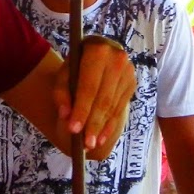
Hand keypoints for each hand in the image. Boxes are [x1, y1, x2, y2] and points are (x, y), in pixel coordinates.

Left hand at [56, 36, 135, 157]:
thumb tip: (66, 115)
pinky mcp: (132, 82)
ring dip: (101, 127)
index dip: (81, 109)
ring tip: (91, 144)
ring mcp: (128, 71)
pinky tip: (101, 137)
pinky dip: (110, 124)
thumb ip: (61, 93)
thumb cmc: (75, 66)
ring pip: (113, 105)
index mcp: (96, 50)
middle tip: (84, 143)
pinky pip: (120, 108)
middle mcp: (116, 58)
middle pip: (103, 98)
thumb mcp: (63, 74)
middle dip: (93, 123)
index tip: (73, 129)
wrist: (96, 56)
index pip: (89, 86)